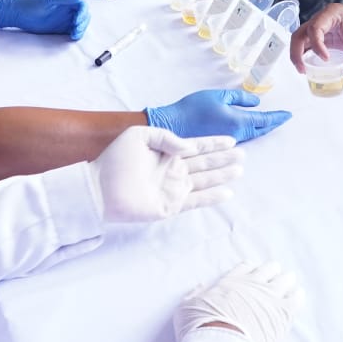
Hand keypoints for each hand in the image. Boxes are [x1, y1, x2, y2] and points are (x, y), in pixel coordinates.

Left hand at [0, 0, 89, 39]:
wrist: (17, 13)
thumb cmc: (30, 3)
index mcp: (65, 0)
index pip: (81, 5)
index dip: (82, 13)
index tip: (77, 21)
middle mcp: (67, 9)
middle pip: (83, 16)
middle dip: (83, 23)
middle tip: (76, 31)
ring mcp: (64, 19)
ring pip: (79, 24)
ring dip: (80, 29)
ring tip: (74, 36)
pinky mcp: (60, 28)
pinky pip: (72, 31)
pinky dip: (75, 34)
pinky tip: (72, 37)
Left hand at [90, 126, 241, 222]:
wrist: (99, 189)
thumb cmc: (115, 160)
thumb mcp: (138, 135)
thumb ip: (165, 136)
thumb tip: (188, 146)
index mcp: (165, 152)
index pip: (195, 146)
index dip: (213, 143)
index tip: (231, 139)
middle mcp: (172, 169)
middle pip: (204, 163)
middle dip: (223, 158)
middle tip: (243, 154)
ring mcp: (173, 188)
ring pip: (204, 180)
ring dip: (222, 175)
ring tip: (239, 169)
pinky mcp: (171, 205)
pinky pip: (196, 200)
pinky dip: (212, 197)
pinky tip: (227, 192)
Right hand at [145, 89, 290, 143]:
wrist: (173, 127)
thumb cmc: (194, 108)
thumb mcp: (218, 95)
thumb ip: (240, 98)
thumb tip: (257, 103)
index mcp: (238, 121)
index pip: (264, 120)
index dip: (278, 117)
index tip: (289, 114)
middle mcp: (237, 135)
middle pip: (261, 130)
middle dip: (274, 123)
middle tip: (284, 119)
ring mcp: (229, 142)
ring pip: (253, 135)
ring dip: (263, 128)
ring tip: (272, 122)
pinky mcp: (221, 144)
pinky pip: (243, 138)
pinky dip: (252, 132)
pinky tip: (252, 129)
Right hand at [173, 262, 302, 341]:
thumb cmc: (200, 328)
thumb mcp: (187, 308)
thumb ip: (195, 295)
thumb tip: (201, 287)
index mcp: (230, 282)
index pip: (246, 268)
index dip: (251, 270)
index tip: (253, 275)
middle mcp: (251, 285)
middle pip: (269, 269)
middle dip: (272, 272)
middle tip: (274, 279)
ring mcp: (269, 297)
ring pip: (285, 279)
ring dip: (287, 281)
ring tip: (289, 285)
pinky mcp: (283, 314)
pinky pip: (297, 297)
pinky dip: (297, 295)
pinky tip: (297, 297)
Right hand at [290, 3, 342, 84]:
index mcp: (332, 14)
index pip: (315, 28)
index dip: (317, 45)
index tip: (325, 58)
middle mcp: (322, 18)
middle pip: (300, 33)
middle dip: (297, 52)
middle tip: (302, 69)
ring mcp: (320, 27)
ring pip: (300, 38)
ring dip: (298, 54)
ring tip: (303, 70)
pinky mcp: (322, 35)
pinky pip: (308, 44)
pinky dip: (305, 55)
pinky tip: (308, 66)